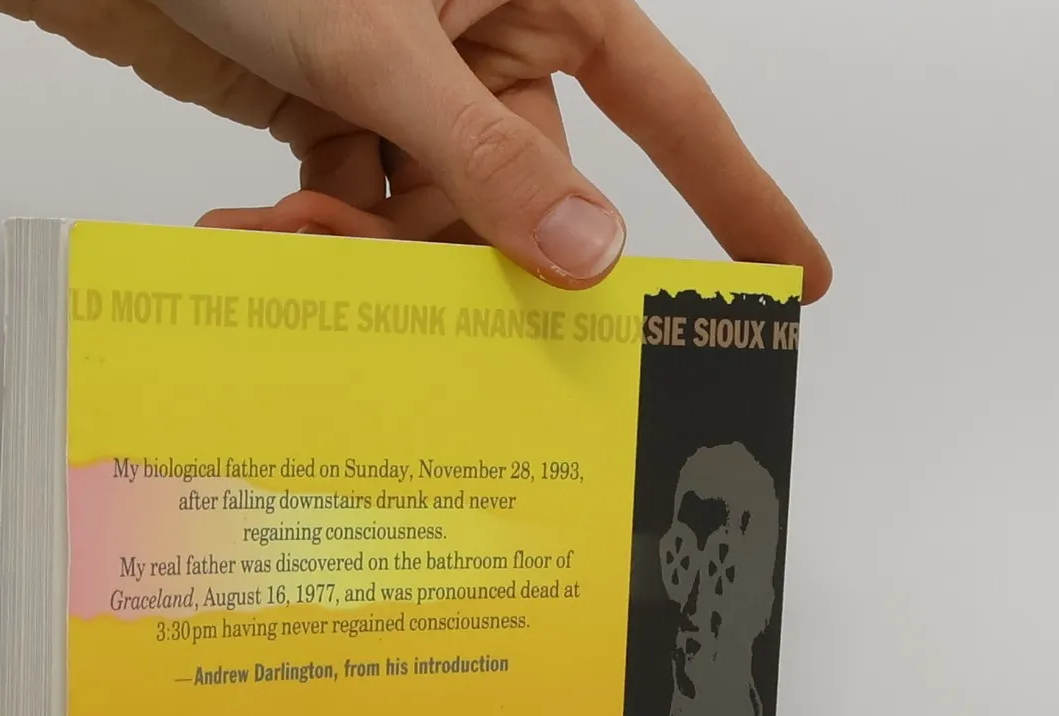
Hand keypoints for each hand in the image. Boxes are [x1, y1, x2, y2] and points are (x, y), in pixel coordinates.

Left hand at [1, 0, 828, 295]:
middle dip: (482, 261)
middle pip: (530, 195)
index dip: (734, 193)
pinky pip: (366, 211)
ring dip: (380, 252)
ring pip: (438, 220)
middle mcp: (486, 39)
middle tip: (461, 332)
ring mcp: (412, 88)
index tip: (789, 276)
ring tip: (303, 237)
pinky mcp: (338, 120)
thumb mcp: (380, 48)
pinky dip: (324, 236)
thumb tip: (588, 252)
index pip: (666, 105)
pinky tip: (269, 230)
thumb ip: (484, 156)